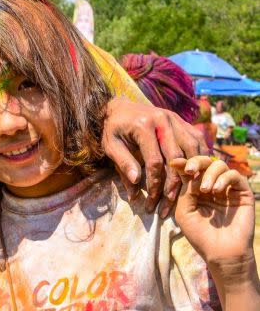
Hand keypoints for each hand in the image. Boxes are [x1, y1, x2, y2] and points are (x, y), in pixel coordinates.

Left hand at [102, 98, 206, 217]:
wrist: (119, 106)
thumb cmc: (113, 129)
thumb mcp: (111, 146)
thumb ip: (123, 163)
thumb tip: (136, 184)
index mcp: (144, 126)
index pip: (155, 161)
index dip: (155, 184)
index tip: (152, 202)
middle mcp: (163, 120)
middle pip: (177, 158)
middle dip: (174, 184)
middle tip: (170, 204)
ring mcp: (175, 119)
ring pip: (193, 148)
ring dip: (193, 172)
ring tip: (188, 192)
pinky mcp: (182, 120)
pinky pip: (197, 139)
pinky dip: (201, 157)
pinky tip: (198, 173)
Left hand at [171, 156, 254, 278]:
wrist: (221, 252)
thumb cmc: (200, 235)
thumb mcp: (184, 211)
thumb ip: (185, 190)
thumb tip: (187, 170)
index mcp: (195, 190)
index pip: (190, 170)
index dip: (182, 163)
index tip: (174, 162)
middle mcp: (212, 186)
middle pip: (205, 162)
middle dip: (195, 162)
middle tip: (190, 170)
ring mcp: (228, 189)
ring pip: (220, 165)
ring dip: (209, 173)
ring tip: (205, 190)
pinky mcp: (242, 193)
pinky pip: (235, 175)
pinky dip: (224, 178)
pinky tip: (216, 190)